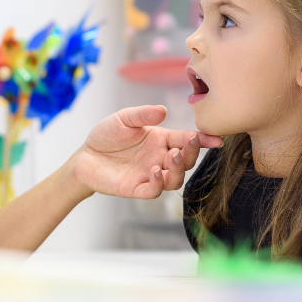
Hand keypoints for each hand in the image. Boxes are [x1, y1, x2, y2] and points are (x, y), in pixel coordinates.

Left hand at [71, 104, 222, 199]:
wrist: (85, 156)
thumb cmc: (107, 135)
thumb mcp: (124, 118)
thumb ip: (143, 114)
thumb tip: (164, 110)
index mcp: (161, 140)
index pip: (187, 140)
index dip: (203, 140)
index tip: (216, 139)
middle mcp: (160, 158)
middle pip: (187, 161)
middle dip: (192, 154)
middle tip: (185, 146)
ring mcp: (150, 175)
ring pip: (176, 179)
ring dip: (178, 169)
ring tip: (171, 157)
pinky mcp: (137, 188)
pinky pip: (155, 190)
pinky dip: (159, 183)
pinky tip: (155, 171)